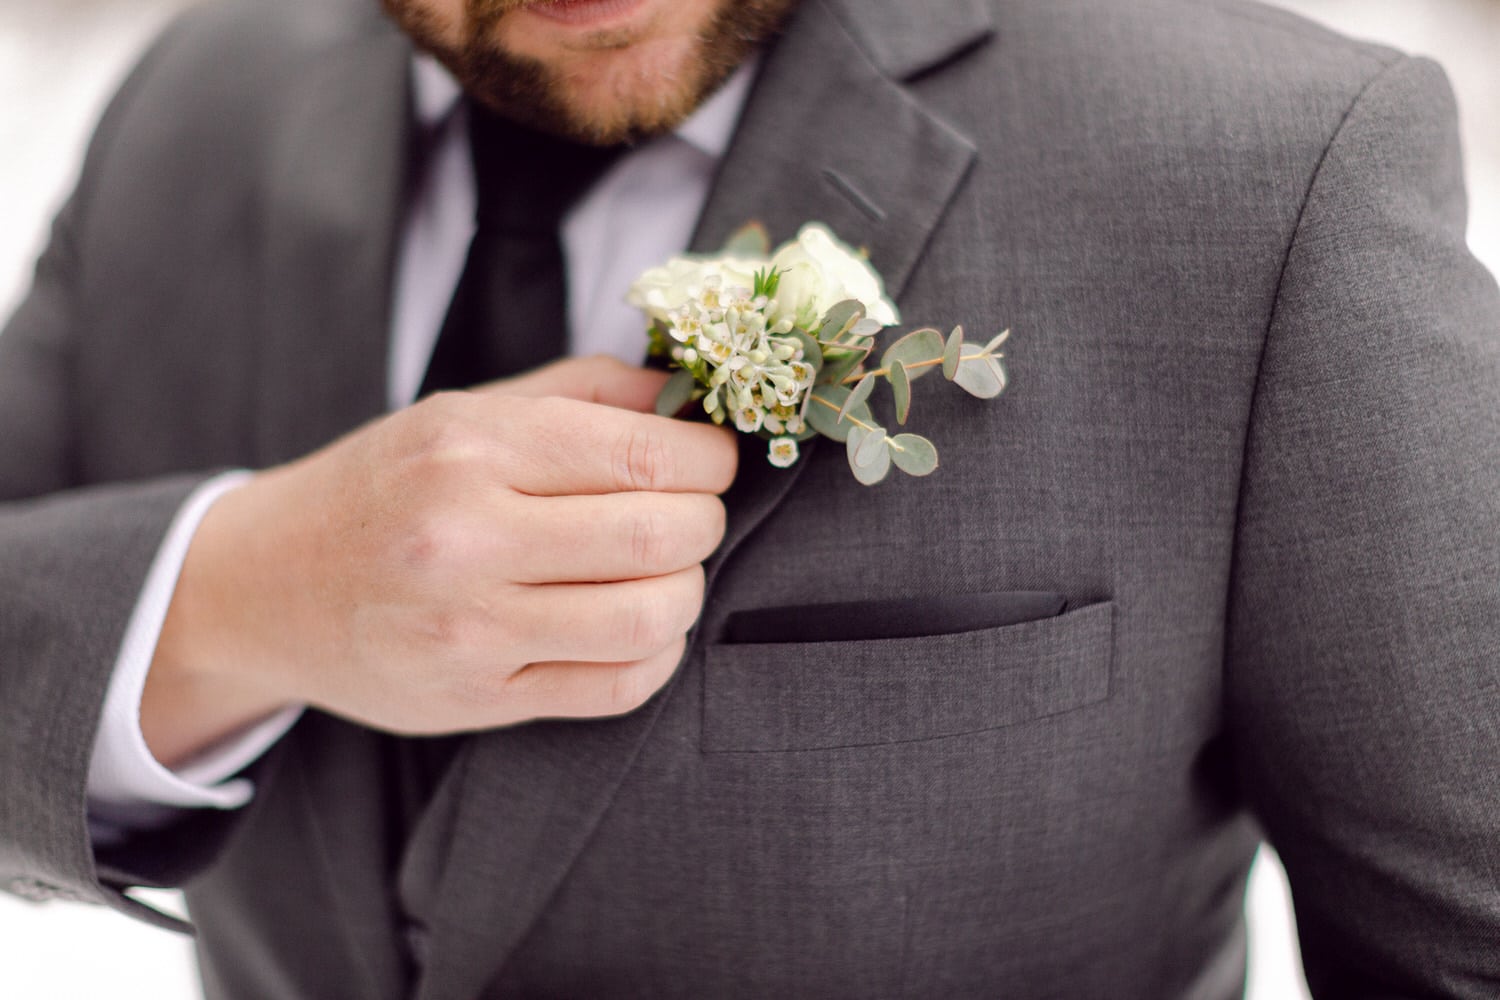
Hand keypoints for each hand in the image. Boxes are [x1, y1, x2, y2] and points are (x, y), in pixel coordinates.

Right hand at [143, 356, 737, 764]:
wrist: (267, 586)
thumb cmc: (383, 488)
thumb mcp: (465, 410)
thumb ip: (582, 390)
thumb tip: (688, 391)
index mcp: (470, 449)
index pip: (643, 455)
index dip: (709, 459)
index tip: (712, 460)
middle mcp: (466, 539)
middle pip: (658, 535)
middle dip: (706, 521)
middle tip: (695, 513)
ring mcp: (470, 631)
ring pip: (648, 618)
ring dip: (687, 590)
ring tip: (666, 570)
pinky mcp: (478, 700)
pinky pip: (616, 687)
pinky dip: (656, 654)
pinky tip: (637, 626)